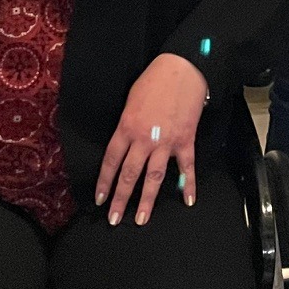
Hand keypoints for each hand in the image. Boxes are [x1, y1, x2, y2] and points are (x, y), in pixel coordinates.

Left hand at [96, 53, 207, 225]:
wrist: (182, 69)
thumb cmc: (153, 80)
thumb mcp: (130, 101)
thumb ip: (126, 125)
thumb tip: (126, 142)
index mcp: (126, 128)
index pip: (111, 161)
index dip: (104, 182)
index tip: (100, 199)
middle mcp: (143, 139)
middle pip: (129, 175)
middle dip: (121, 199)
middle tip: (114, 219)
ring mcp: (165, 142)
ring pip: (154, 178)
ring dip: (147, 200)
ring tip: (142, 219)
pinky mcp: (185, 140)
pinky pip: (186, 167)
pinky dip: (188, 185)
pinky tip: (188, 201)